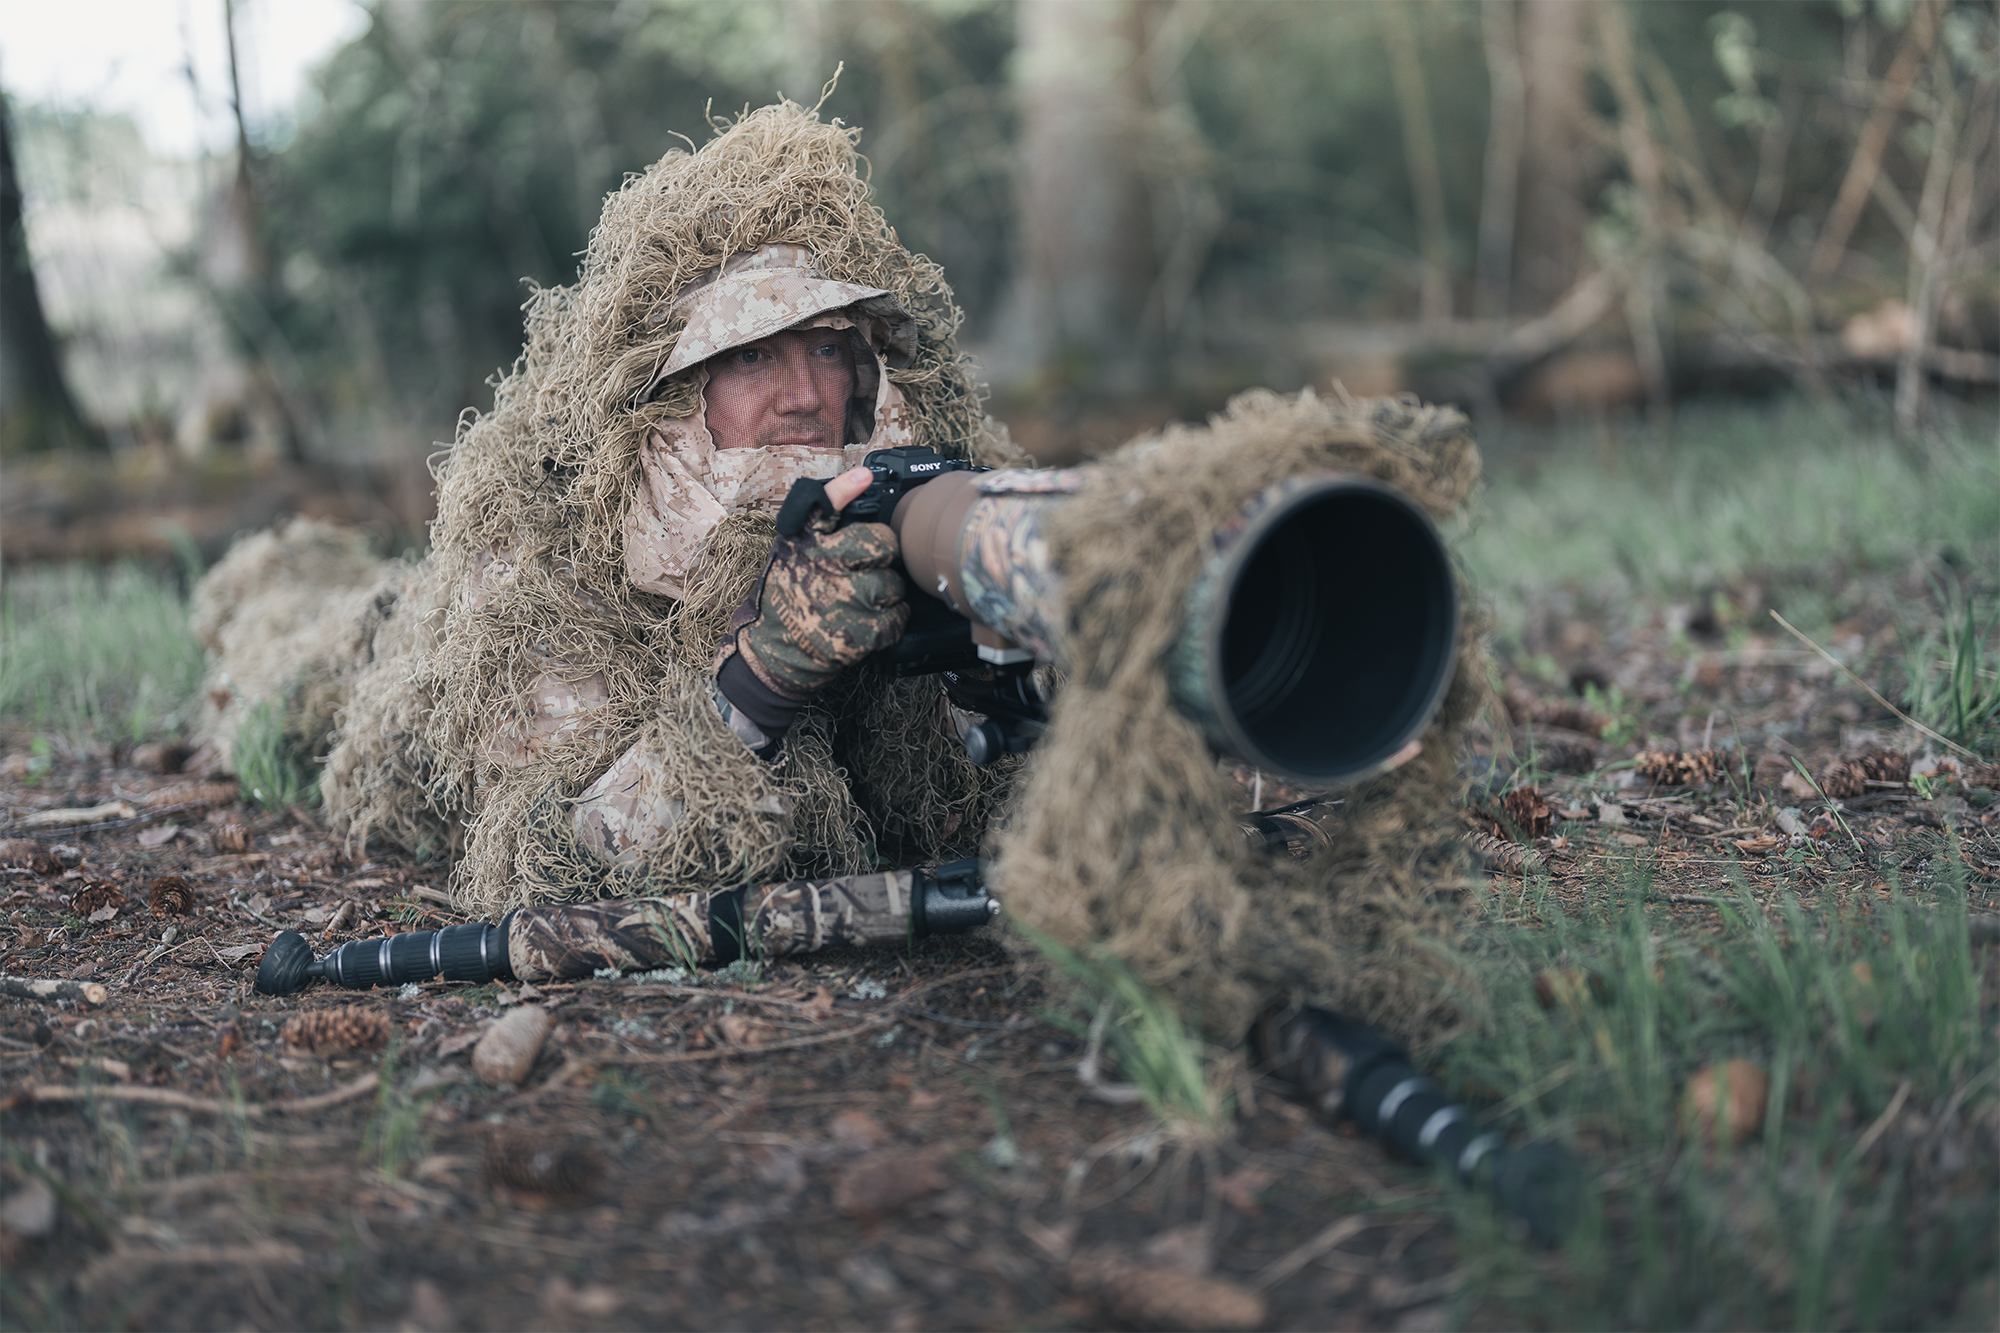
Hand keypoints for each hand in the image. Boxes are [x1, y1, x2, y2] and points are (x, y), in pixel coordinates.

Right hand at [713, 468, 907, 750]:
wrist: (775, 654)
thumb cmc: (786, 597)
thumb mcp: (790, 552)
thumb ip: (817, 525)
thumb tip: (858, 485)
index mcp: (807, 544)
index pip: (825, 505)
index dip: (846, 489)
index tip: (865, 476)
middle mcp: (826, 567)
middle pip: (882, 543)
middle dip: (884, 554)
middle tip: (870, 567)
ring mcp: (846, 600)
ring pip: (894, 583)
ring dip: (888, 591)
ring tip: (865, 599)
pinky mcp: (861, 632)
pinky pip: (898, 616)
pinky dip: (892, 619)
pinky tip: (871, 620)